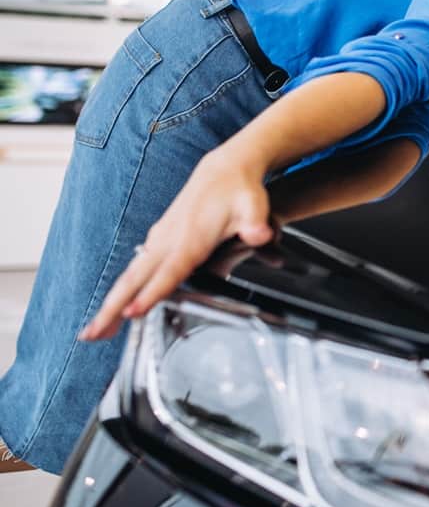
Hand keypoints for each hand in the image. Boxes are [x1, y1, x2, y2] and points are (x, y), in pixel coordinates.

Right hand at [80, 152, 275, 340]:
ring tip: (94, 333)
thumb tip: (259, 234)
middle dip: (112, 308)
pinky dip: (122, 291)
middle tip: (91, 336)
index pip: (169, 271)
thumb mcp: (254, 206)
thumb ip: (255, 223)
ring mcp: (160, 240)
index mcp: (191, 237)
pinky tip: (115, 309)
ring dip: (110, 304)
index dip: (151, 292)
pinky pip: (136, 271)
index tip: (131, 313)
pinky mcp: (159, 240)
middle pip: (135, 278)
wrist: (225, 170)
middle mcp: (169, 239)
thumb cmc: (239, 191)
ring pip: (130, 276)